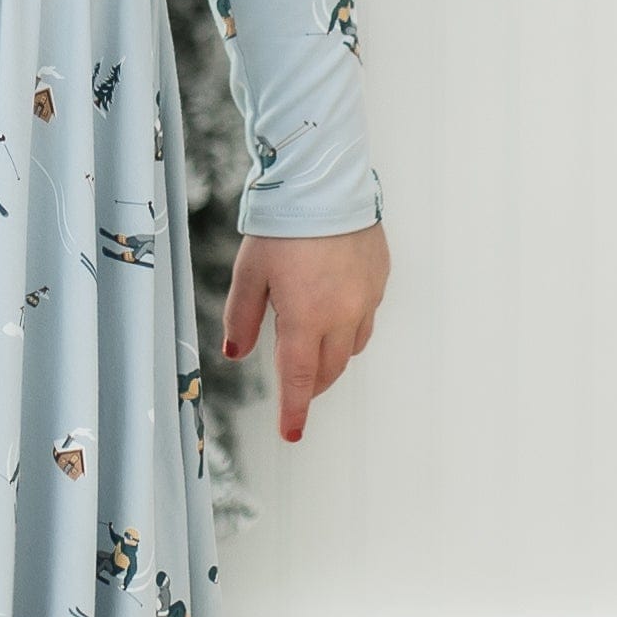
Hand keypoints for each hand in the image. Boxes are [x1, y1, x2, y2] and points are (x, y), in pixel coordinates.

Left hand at [221, 221, 388, 443]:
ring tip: (313, 347)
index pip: (298, 379)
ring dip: (331, 357)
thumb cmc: (282, 225)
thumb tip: (236, 354)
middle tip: (296, 388)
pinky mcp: (380, 278)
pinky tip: (333, 307)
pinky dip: (349, 325)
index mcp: (306, 318)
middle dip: (310, 385)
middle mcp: (342, 314)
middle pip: (329, 370)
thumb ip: (242, 319)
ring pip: (352, 346)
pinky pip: (366, 316)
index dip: (294, 411)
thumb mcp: (250, 273)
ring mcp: (366, 297)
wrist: (325, 182)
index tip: (291, 434)